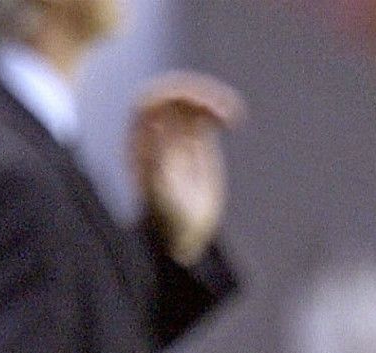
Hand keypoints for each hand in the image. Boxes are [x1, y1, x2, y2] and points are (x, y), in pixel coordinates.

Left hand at [129, 72, 243, 265]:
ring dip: (212, 98)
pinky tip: (235, 120)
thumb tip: (154, 122)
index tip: (198, 104)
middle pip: (173, 95)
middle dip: (197, 94)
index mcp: (140, 139)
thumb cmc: (168, 218)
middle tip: (221, 107)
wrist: (183, 234)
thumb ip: (156, 158)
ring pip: (191, 100)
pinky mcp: (196, 140)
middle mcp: (156, 132)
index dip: (173, 96)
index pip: (152, 101)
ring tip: (232, 114)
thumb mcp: (160, 190)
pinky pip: (205, 113)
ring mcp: (177, 134)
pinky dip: (220, 110)